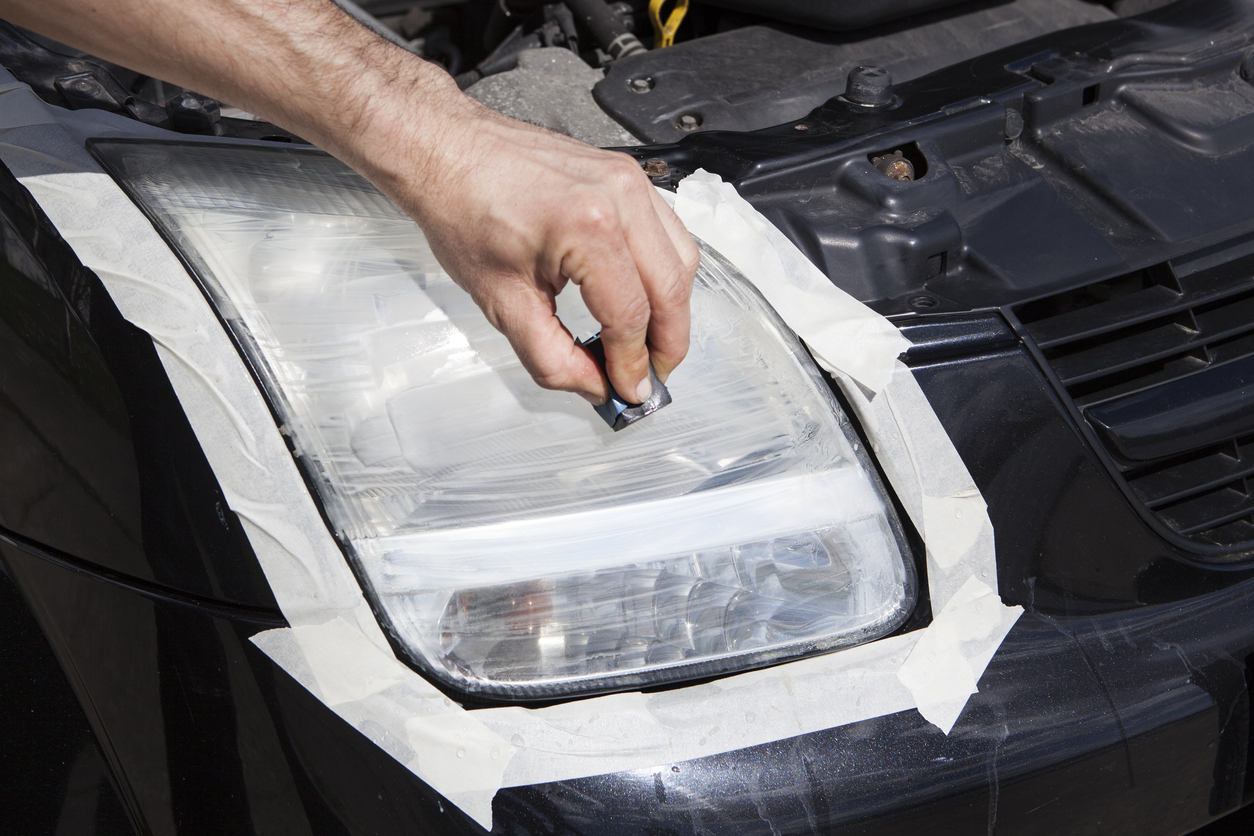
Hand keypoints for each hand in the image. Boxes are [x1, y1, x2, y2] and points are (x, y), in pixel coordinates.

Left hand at [369, 93, 699, 404]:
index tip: (626, 391)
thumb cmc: (462, 208)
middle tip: (649, 378)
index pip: (631, 316)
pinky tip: (641, 299)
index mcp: (588, 227)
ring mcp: (630, 180)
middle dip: (666, 345)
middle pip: (672, 290)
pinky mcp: (628, 175)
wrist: (446, 151)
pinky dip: (663, 273)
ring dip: (671, 310)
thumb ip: (552, 357)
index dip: (632, 365)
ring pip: (681, 261)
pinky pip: (668, 233)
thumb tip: (593, 386)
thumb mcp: (501, 303)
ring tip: (646, 344)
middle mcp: (620, 197)